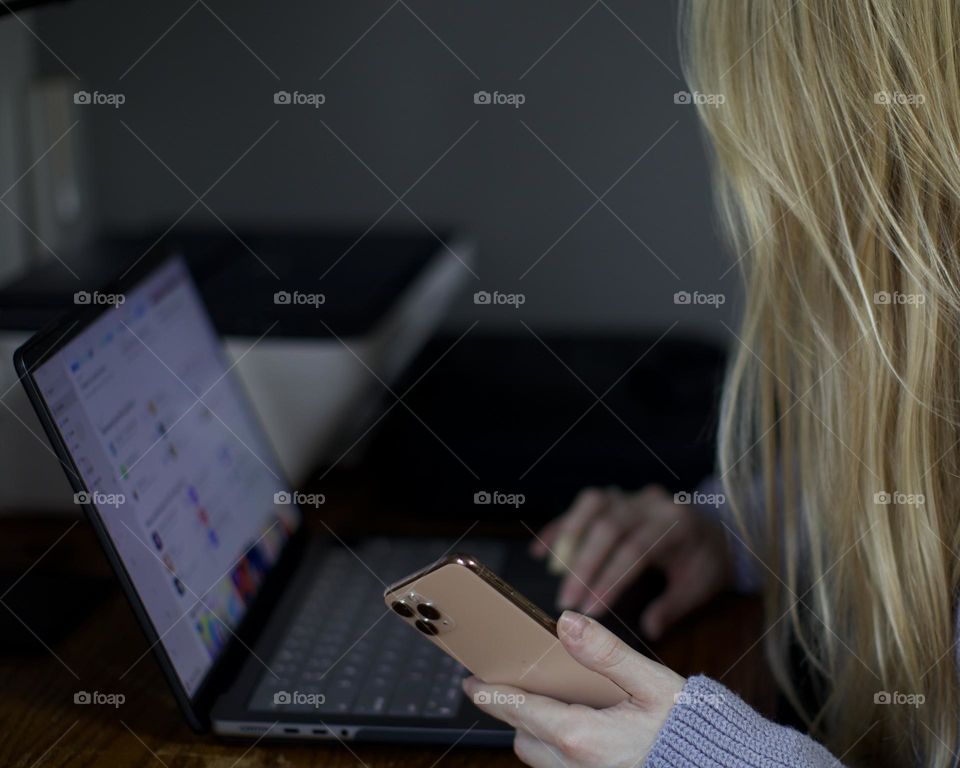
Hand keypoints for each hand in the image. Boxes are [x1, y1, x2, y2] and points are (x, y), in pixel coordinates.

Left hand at [463, 611, 684, 767]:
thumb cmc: (692, 729)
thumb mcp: (653, 682)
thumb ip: (607, 653)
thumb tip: (568, 623)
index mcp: (584, 737)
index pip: (520, 711)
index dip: (491, 694)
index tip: (471, 682)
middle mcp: (578, 766)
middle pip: (523, 737)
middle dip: (513, 711)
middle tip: (511, 682)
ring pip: (539, 756)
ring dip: (534, 729)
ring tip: (546, 697)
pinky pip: (561, 765)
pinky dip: (557, 743)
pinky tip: (579, 719)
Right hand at [531, 484, 733, 637]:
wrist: (717, 529)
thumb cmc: (705, 562)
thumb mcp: (699, 587)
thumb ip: (673, 606)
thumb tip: (649, 628)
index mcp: (676, 523)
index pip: (636, 550)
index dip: (609, 579)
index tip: (589, 609)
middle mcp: (651, 503)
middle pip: (609, 527)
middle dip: (584, 565)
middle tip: (565, 601)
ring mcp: (632, 495)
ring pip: (593, 505)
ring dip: (569, 538)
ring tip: (553, 572)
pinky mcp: (617, 497)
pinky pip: (583, 505)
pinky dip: (562, 527)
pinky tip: (542, 551)